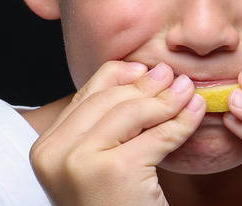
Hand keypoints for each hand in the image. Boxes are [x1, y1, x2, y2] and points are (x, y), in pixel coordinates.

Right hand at [29, 61, 206, 205]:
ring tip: (190, 92)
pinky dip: (182, 122)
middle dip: (149, 85)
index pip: (86, 95)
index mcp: (45, 148)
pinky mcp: (114, 171)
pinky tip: (196, 113)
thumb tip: (144, 71)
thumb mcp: (101, 159)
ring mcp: (80, 162)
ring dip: (169, 100)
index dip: (122, 77)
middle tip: (177, 78)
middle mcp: (54, 153)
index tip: (148, 71)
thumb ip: (109, 120)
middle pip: (109, 99)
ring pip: (133, 112)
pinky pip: (157, 136)